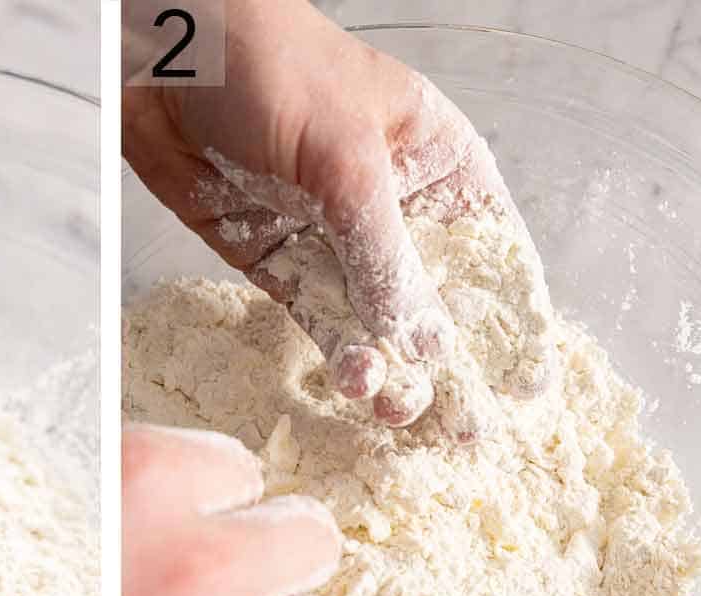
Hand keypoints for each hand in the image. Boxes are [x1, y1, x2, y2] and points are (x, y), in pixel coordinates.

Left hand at [123, 0, 547, 433]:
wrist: (172, 64)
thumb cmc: (276, 72)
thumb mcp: (347, 162)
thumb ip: (385, 256)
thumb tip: (426, 343)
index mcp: (436, 166)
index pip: (491, 251)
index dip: (515, 318)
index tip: (529, 382)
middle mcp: (392, 210)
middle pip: (435, 298)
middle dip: (452, 361)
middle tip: (466, 425)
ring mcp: (334, 239)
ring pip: (375, 320)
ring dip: (392, 368)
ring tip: (402, 410)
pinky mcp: (278, 260)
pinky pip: (317, 317)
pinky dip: (337, 353)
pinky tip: (357, 382)